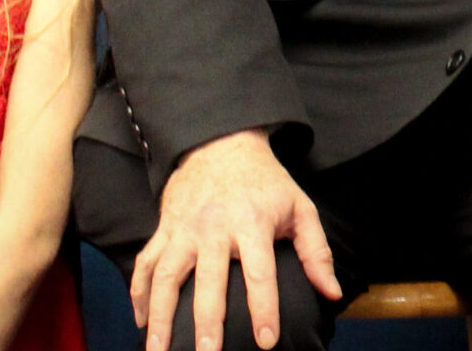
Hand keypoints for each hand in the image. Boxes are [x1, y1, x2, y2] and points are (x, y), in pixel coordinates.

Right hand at [132, 129, 340, 350]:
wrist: (221, 142)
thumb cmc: (266, 181)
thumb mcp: (300, 206)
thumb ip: (316, 252)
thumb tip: (332, 293)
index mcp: (253, 222)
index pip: (260, 272)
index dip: (264, 309)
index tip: (266, 342)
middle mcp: (215, 227)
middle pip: (209, 280)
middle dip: (207, 321)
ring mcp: (185, 228)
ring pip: (167, 275)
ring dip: (160, 315)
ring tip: (157, 350)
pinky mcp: (164, 228)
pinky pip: (146, 263)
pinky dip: (139, 293)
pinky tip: (141, 321)